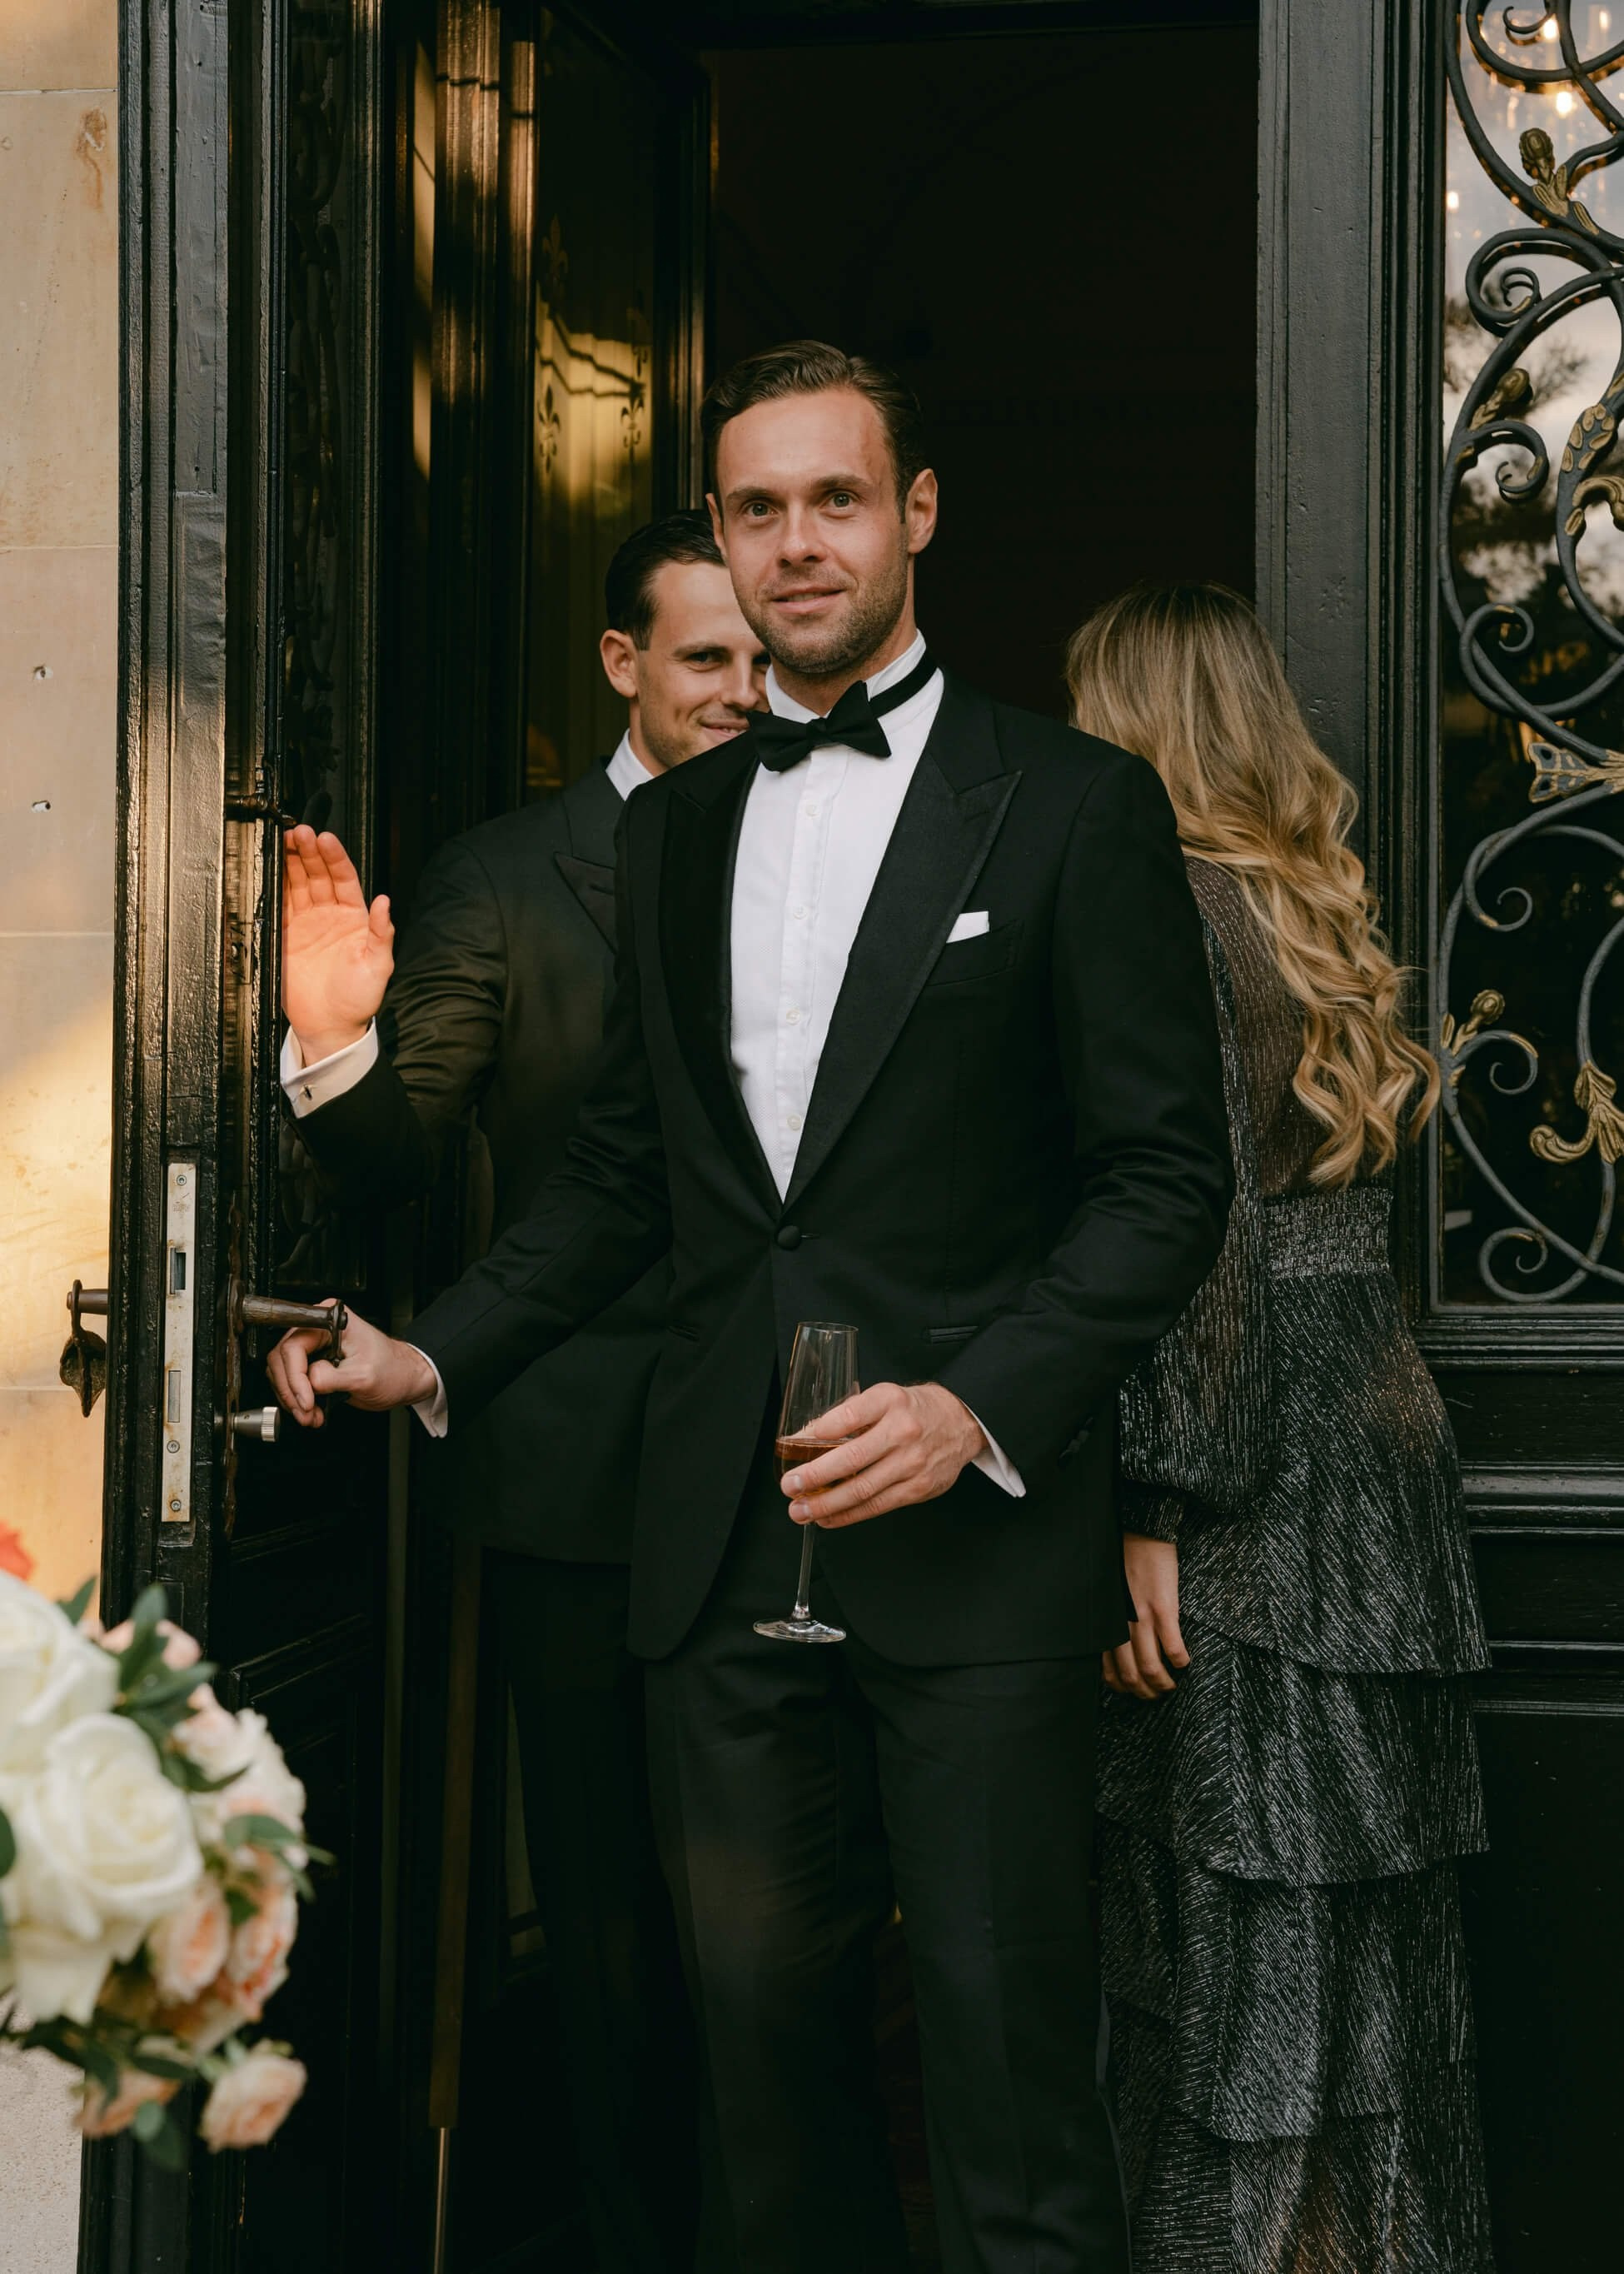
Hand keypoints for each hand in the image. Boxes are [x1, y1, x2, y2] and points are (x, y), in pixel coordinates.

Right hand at [265, 1301, 436, 1428]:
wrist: (402, 1379)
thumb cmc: (393, 1369)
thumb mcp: (365, 1375)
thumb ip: (334, 1378)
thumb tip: (310, 1382)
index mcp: (329, 1321)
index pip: (294, 1345)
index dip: (295, 1375)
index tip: (306, 1398)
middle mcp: (317, 1331)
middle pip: (282, 1360)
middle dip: (291, 1391)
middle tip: (306, 1411)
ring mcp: (313, 1349)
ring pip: (282, 1374)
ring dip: (292, 1400)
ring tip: (311, 1416)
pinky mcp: (312, 1367)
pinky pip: (291, 1384)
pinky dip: (297, 1402)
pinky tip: (312, 1413)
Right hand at [282, 825, 394, 1063]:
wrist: (330, 1026)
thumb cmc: (359, 999)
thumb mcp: (378, 966)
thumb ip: (381, 933)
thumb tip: (385, 902)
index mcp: (354, 917)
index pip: (344, 878)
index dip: (334, 858)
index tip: (325, 839)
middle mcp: (330, 915)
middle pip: (318, 874)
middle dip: (309, 852)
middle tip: (299, 833)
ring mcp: (306, 923)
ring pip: (297, 884)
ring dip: (290, 862)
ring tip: (283, 841)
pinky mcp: (285, 935)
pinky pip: (279, 904)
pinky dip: (274, 887)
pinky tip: (268, 869)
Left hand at [781, 1381, 985, 1529]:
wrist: (961, 1422)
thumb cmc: (914, 1410)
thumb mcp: (884, 1397)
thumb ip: (850, 1415)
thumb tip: (807, 1437)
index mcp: (890, 1401)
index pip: (850, 1414)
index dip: (820, 1430)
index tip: (795, 1443)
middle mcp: (903, 1431)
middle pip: (853, 1458)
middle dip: (815, 1476)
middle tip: (789, 1486)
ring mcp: (912, 1463)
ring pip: (863, 1489)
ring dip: (826, 1504)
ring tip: (800, 1510)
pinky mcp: (918, 1488)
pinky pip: (877, 1506)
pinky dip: (848, 1514)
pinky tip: (827, 1518)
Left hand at [1103, 1533, 1188, 1699]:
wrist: (1141, 1534)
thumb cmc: (1124, 1563)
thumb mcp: (1109, 1597)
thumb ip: (1112, 1622)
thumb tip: (1119, 1646)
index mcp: (1108, 1624)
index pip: (1109, 1672)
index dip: (1125, 1688)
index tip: (1136, 1691)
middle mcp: (1121, 1626)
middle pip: (1132, 1676)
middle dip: (1146, 1693)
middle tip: (1158, 1695)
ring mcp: (1142, 1619)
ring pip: (1151, 1668)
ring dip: (1164, 1684)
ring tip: (1173, 1685)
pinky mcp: (1163, 1610)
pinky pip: (1172, 1647)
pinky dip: (1180, 1661)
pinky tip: (1185, 1663)